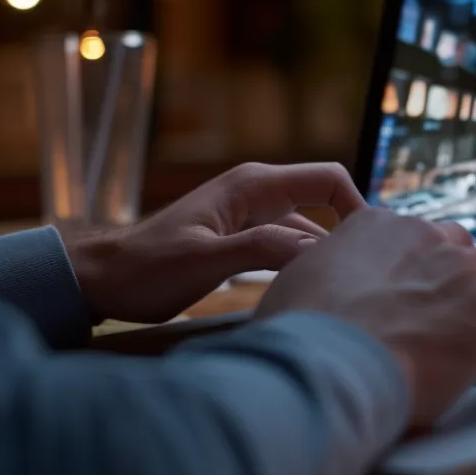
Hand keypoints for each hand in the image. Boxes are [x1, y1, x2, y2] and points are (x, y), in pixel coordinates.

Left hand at [66, 162, 364, 323]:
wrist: (104, 280)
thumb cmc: (147, 269)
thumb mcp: (206, 260)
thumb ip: (262, 250)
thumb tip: (321, 252)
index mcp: (252, 186)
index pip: (327, 179)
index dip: (357, 207)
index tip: (371, 248)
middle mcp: (257, 194)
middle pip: (325, 203)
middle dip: (350, 233)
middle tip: (368, 275)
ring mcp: (250, 217)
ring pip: (309, 230)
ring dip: (326, 255)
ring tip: (346, 291)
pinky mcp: (242, 241)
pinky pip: (289, 248)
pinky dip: (303, 266)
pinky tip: (309, 294)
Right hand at [256, 209, 475, 428]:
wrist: (327, 363)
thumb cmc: (300, 339)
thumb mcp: (291, 289)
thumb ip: (312, 279)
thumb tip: (307, 291)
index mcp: (372, 226)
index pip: (410, 234)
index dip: (417, 266)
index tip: (414, 295)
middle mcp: (421, 236)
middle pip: (459, 244)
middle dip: (460, 276)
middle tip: (456, 313)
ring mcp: (459, 268)